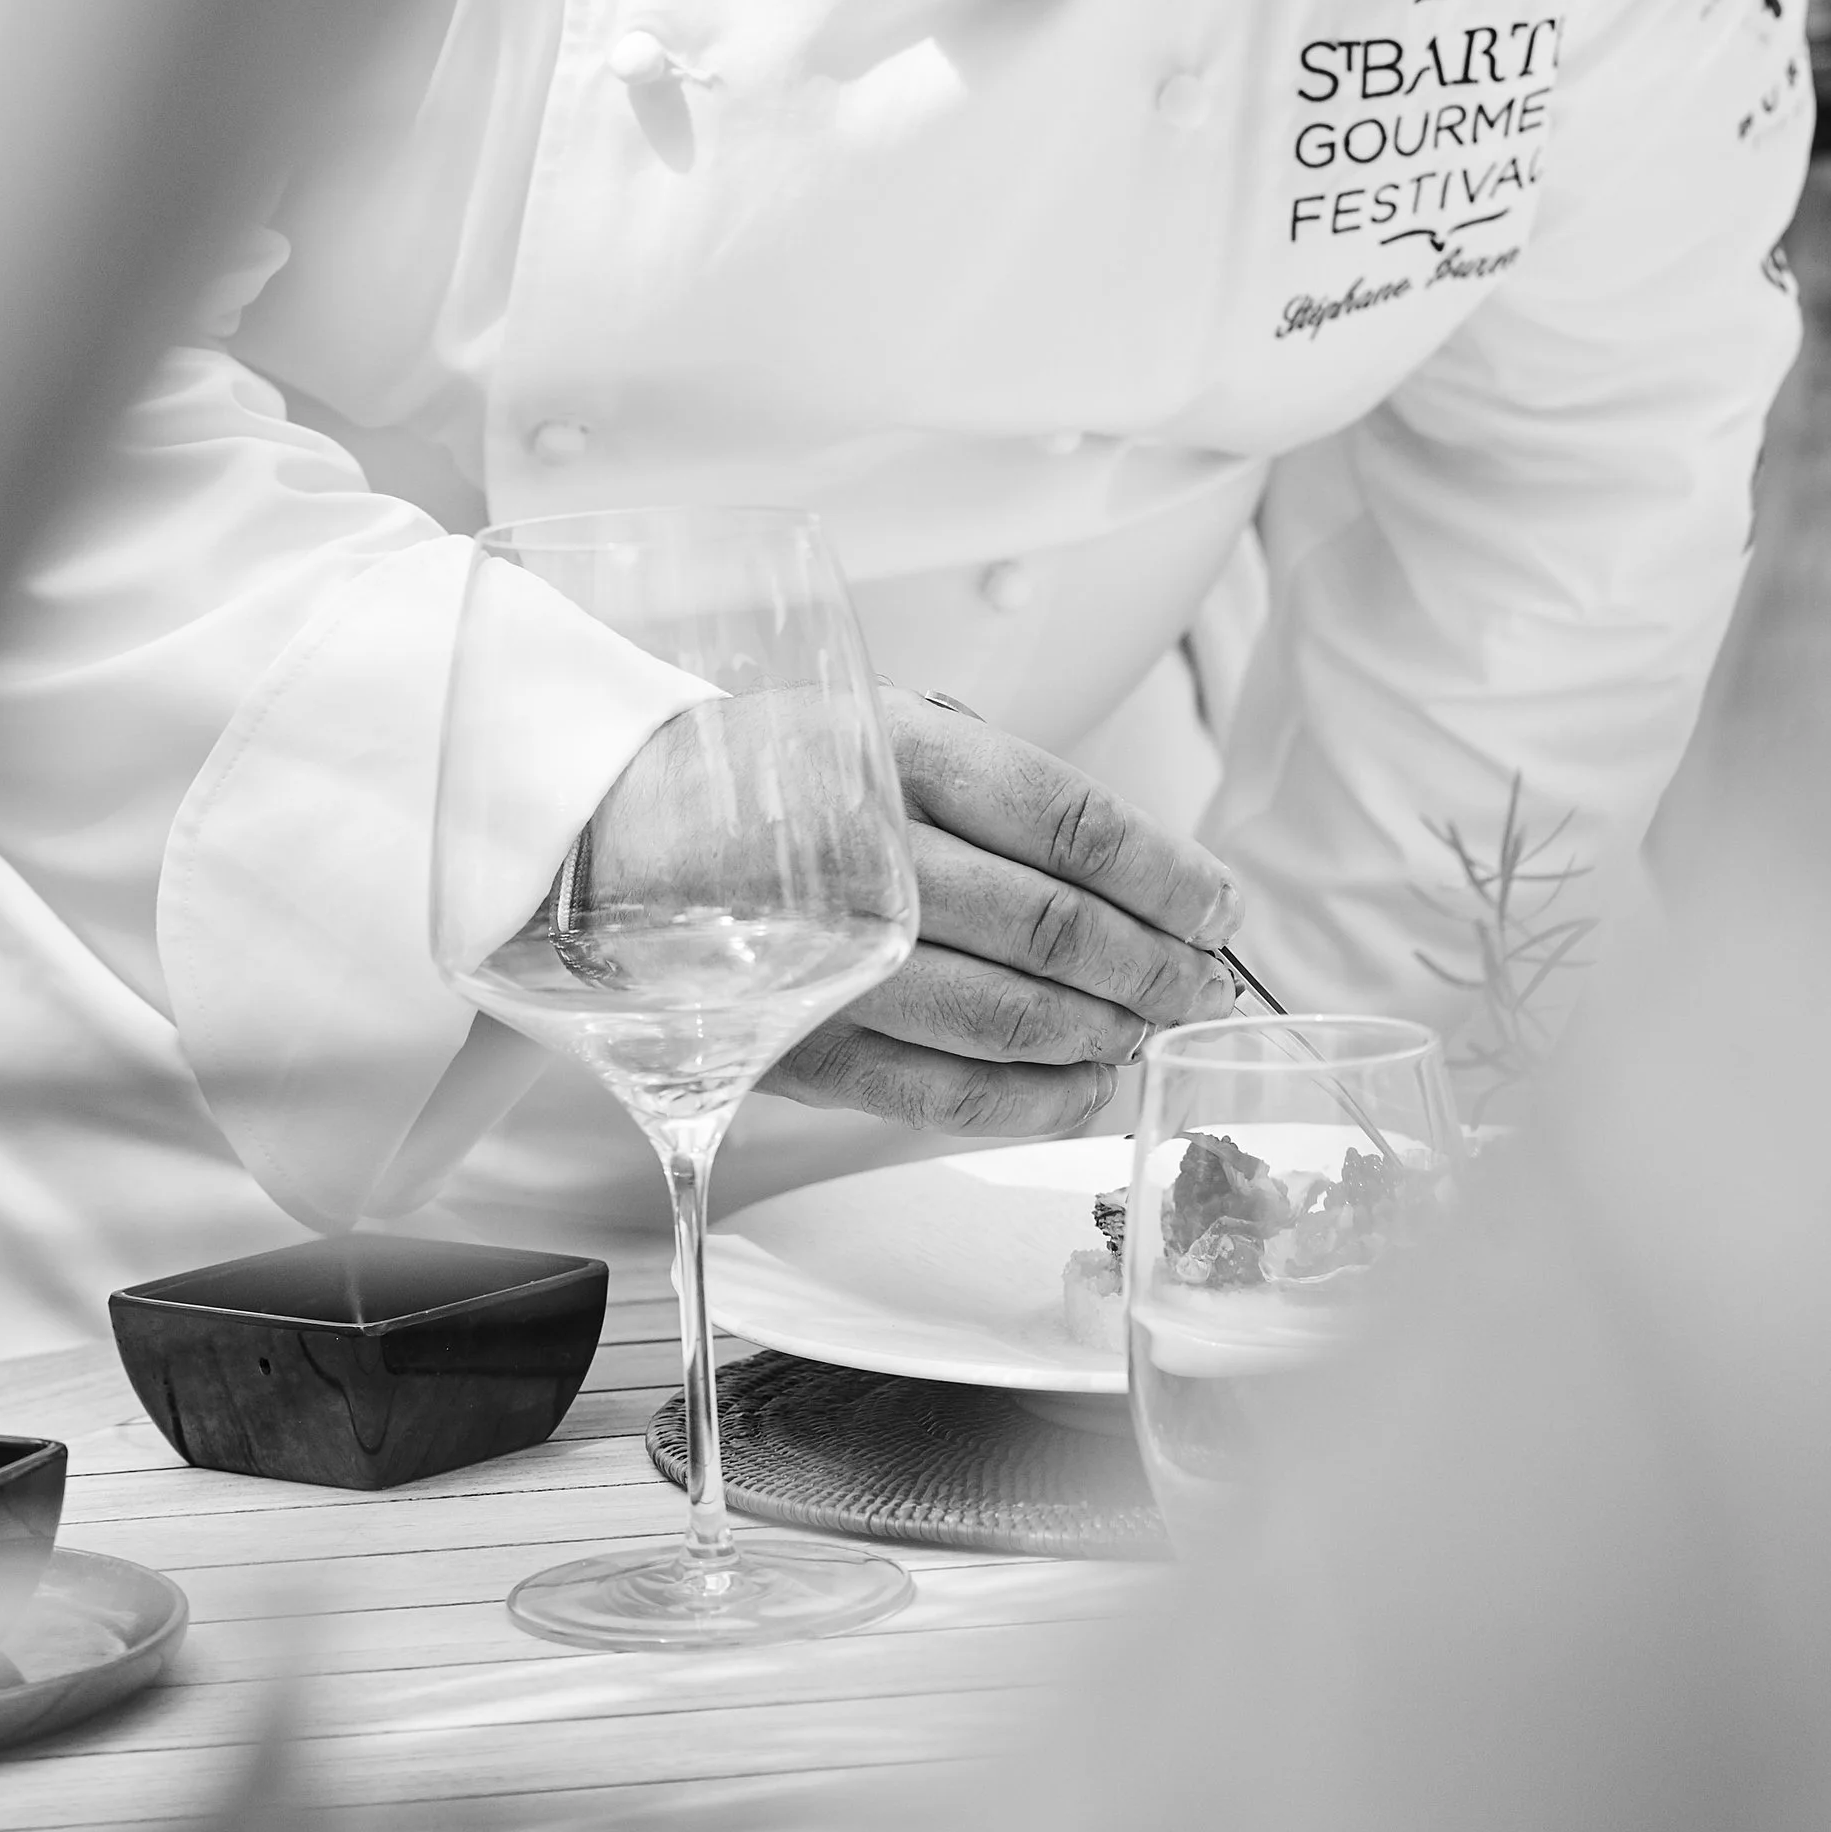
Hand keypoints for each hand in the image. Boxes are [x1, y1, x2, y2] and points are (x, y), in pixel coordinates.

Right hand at [760, 692, 1239, 1137]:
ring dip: (1106, 1034)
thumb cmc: (776, 781)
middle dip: (1157, 967)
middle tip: (1201, 984)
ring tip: (1146, 1028)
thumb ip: (1002, 794)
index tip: (1216, 907)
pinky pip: (949, 1095)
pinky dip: (1038, 1101)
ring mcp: (836, 959)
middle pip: (1059, 929)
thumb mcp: (885, 731)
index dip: (1168, 876)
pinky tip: (1083, 1085)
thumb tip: (1144, 882)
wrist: (614, 828)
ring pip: (1014, 1019)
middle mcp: (870, 855)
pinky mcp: (808, 1045)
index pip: (1073, 823)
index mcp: (900, 754)